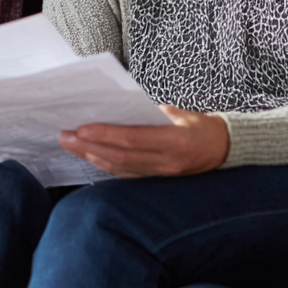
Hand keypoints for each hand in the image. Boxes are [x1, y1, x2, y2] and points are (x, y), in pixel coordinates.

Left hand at [60, 106, 229, 176]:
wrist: (222, 150)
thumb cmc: (198, 125)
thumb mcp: (177, 112)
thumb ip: (148, 112)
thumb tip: (115, 107)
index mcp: (174, 141)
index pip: (133, 139)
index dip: (106, 135)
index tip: (82, 127)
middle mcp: (166, 162)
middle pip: (120, 157)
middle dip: (89, 147)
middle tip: (65, 136)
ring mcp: (161, 174)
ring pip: (119, 168)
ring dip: (91, 156)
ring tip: (70, 144)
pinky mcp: (156, 180)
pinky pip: (126, 174)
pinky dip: (104, 165)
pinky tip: (89, 156)